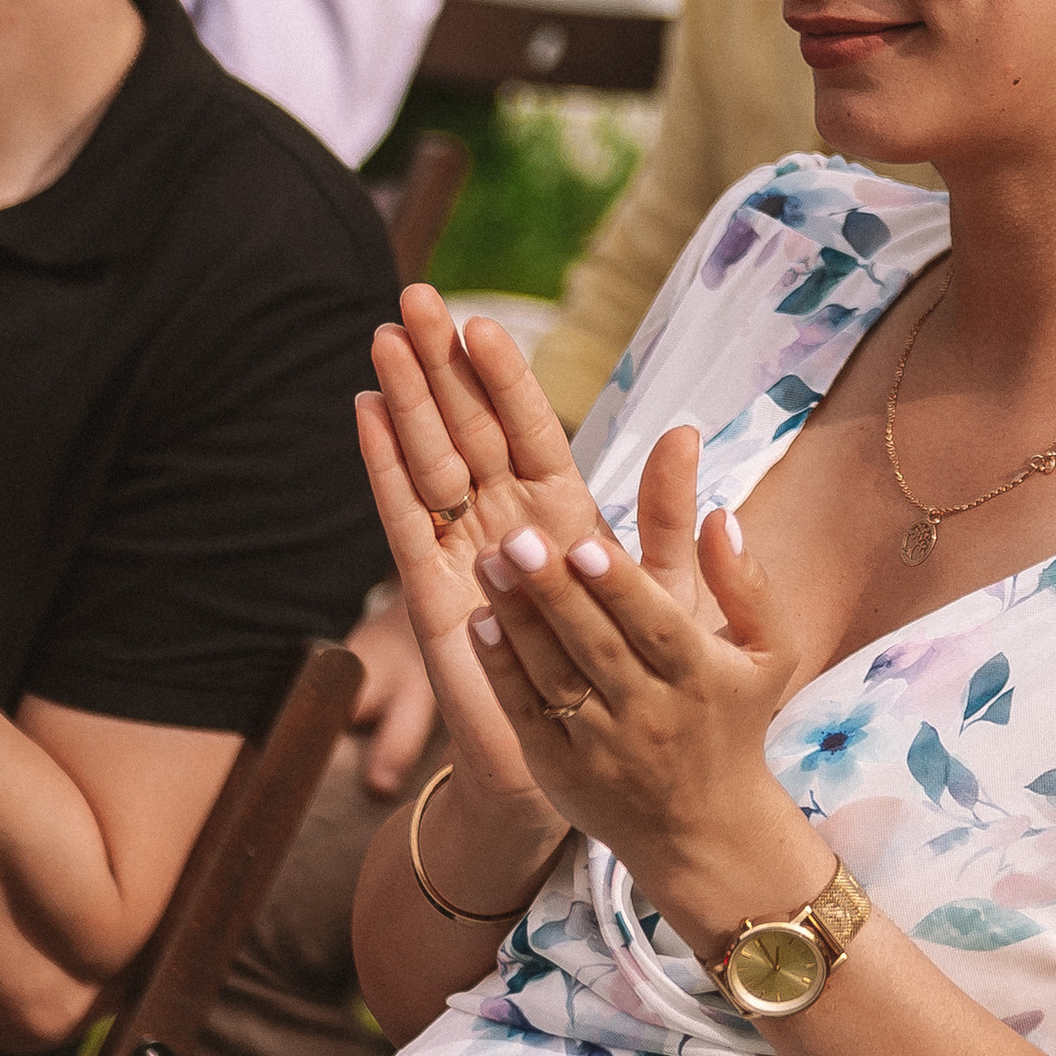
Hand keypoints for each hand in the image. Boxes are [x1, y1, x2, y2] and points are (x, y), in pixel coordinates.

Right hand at [355, 286, 704, 878]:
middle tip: (412, 295)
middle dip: (439, 363)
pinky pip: (404, 516)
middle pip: (466, 426)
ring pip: (429, 458)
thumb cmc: (625, 673)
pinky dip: (385, 465)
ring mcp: (461, 551)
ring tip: (382, 336)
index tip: (480, 319)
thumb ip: (669, 515)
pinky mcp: (429, 592)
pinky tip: (366, 412)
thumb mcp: (660, 588)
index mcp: (559, 511)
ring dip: (406, 398)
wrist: (581, 760)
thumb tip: (688, 430)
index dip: (502, 375)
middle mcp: (503, 520)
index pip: (526, 426)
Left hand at [464, 483, 814, 939]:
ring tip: (486, 563)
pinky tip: (478, 625)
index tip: (584, 543)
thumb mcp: (767, 653)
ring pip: (555, 676)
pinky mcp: (561, 770)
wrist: (704, 831)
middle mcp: (651, 714)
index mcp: (701, 677)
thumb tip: (724, 516)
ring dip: (517, 621)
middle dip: (555, 591)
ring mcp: (602, 747)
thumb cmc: (733, 720)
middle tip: (515, 538)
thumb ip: (748, 584)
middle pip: (597, 647)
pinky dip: (501, 672)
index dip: (621, 587)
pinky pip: (527, 715)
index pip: (657, 627)